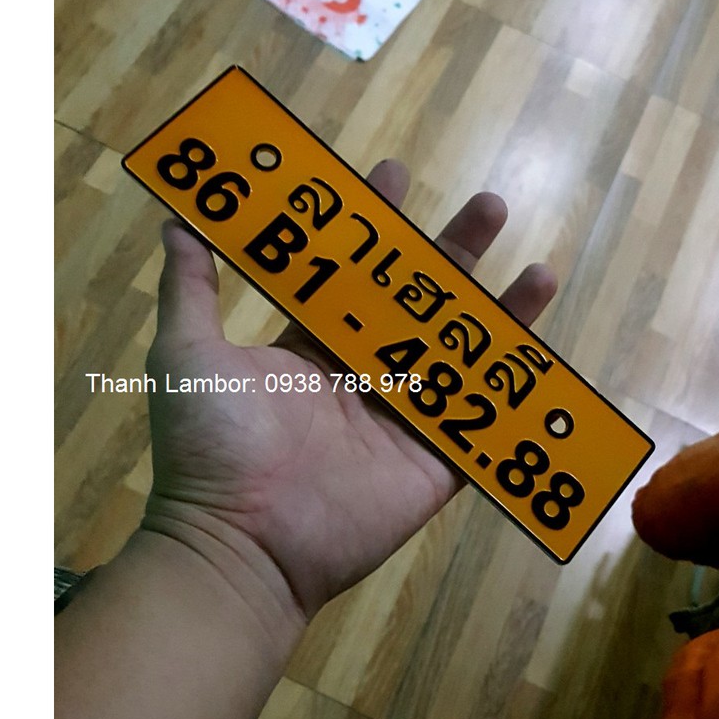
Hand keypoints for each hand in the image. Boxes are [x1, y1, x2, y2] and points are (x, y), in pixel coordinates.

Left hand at [144, 160, 556, 619]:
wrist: (240, 545)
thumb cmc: (212, 446)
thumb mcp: (190, 353)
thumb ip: (193, 287)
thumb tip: (176, 219)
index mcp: (310, 347)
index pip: (353, 274)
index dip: (374, 225)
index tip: (394, 173)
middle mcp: (362, 374)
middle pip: (421, 303)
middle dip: (454, 254)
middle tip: (488, 206)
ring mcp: (401, 419)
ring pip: (461, 355)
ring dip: (500, 314)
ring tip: (540, 271)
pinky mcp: (433, 463)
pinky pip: (480, 423)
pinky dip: (512, 392)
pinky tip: (541, 352)